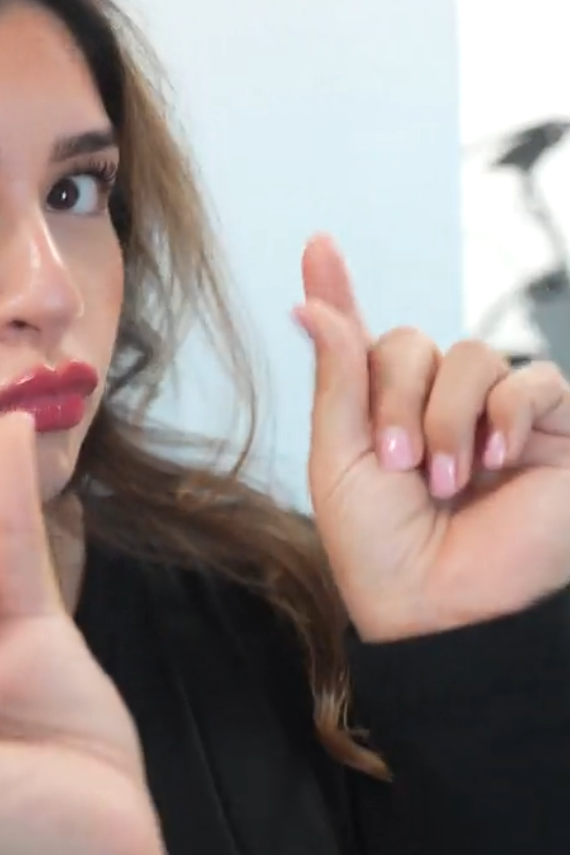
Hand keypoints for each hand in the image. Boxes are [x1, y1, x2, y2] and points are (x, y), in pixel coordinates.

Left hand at [295, 235, 569, 641]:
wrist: (440, 609)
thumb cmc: (380, 549)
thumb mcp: (340, 459)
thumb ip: (338, 377)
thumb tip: (309, 303)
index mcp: (378, 411)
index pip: (361, 338)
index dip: (338, 292)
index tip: (317, 245)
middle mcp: (436, 405)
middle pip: (414, 342)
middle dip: (397, 399)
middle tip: (398, 464)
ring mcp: (494, 416)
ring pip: (472, 356)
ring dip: (448, 417)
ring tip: (446, 480)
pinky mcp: (552, 432)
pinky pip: (535, 380)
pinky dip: (508, 413)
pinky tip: (495, 460)